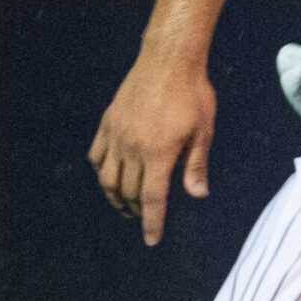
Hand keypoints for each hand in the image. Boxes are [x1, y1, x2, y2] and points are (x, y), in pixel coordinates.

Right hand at [88, 51, 215, 245]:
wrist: (168, 60)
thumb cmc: (193, 94)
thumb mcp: (203, 130)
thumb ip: (196, 165)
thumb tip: (197, 195)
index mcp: (159, 152)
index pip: (152, 198)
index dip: (152, 222)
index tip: (151, 240)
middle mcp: (132, 147)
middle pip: (128, 192)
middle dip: (136, 210)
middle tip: (146, 216)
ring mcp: (116, 134)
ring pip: (107, 178)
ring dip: (115, 197)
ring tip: (125, 206)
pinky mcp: (108, 122)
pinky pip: (97, 155)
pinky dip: (101, 171)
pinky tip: (110, 177)